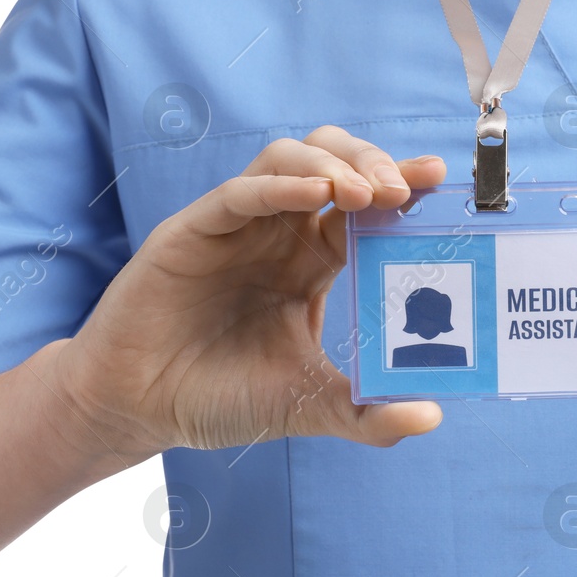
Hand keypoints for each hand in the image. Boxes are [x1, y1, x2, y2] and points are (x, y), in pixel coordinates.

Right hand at [56, 126, 448, 452]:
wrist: (139, 410)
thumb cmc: (218, 397)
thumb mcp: (307, 406)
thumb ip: (367, 415)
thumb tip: (431, 417)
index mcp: (310, 262)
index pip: (364, 207)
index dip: (401, 187)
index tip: (437, 181)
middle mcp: (278, 234)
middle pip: (334, 164)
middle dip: (374, 163)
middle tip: (405, 187)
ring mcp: (237, 227)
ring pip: (290, 159)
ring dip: (333, 164)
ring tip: (366, 192)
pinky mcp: (194, 231)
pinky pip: (241, 192)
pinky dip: (281, 184)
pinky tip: (316, 194)